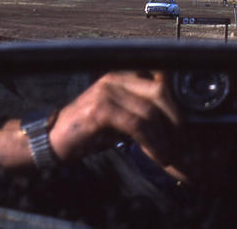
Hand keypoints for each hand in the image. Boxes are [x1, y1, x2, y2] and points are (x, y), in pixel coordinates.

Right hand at [50, 71, 182, 166]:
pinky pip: (138, 126)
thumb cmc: (87, 132)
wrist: (52, 141)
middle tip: (183, 149)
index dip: (177, 107)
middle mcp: (116, 77)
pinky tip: (159, 159)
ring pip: (151, 113)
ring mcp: (107, 91)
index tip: (185, 134)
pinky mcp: (101, 109)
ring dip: (167, 141)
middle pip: (161, 94)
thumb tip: (176, 131)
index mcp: (122, 75)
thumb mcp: (119, 118)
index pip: (161, 81)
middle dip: (177, 123)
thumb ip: (143, 115)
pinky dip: (153, 144)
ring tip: (172, 161)